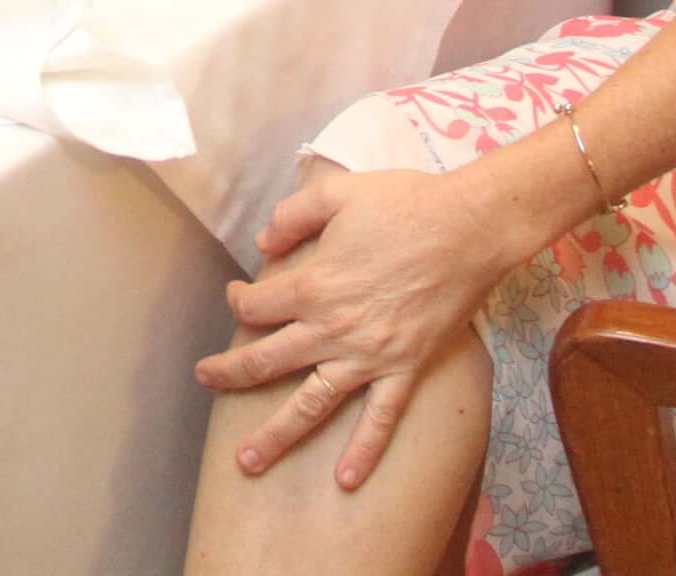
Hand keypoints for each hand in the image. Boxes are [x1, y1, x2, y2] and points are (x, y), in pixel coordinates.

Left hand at [195, 167, 509, 486]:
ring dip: (276, 435)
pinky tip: (346, 481)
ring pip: (311, 404)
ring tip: (246, 462)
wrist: (471, 228)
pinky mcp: (406, 369)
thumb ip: (291, 215)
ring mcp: (369, 356)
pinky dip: (364, 451)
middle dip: (228, 375)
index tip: (238, 296)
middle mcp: (333, 329)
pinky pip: (380, 418)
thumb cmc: (404, 204)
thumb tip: (262, 243)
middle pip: (265, 361)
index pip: (254, 307)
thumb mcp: (335, 193)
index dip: (237, 301)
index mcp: (312, 286)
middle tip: (204, 382)